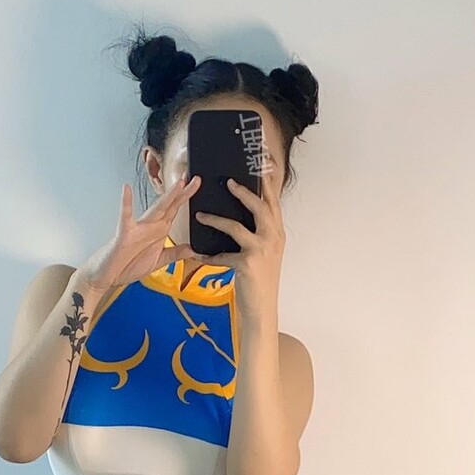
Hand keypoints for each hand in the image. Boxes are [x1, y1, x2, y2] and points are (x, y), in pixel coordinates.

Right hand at [79, 174, 201, 295]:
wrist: (108, 276)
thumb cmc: (129, 265)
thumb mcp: (158, 261)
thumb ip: (175, 254)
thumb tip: (193, 249)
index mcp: (159, 231)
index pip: (175, 210)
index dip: (186, 198)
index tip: (197, 184)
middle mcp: (150, 226)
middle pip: (170, 206)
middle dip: (183, 193)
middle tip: (195, 178)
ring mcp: (138, 228)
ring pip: (155, 209)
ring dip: (167, 197)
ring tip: (177, 184)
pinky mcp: (124, 234)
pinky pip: (125, 217)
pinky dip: (126, 203)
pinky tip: (126, 189)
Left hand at [185, 157, 284, 310]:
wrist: (262, 309)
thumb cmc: (259, 281)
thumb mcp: (265, 254)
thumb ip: (259, 234)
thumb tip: (243, 216)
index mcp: (277, 233)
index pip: (273, 202)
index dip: (266, 183)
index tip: (260, 164)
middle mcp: (273, 239)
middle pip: (260, 207)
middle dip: (243, 192)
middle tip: (228, 181)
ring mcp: (261, 251)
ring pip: (236, 227)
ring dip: (216, 220)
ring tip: (200, 215)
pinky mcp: (247, 264)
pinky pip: (222, 255)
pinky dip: (208, 256)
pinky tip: (197, 256)